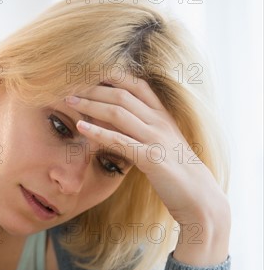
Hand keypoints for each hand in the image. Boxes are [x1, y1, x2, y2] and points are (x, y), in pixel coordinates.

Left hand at [65, 77, 229, 265]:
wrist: (199, 196)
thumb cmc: (176, 170)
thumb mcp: (162, 141)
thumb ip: (143, 127)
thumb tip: (116, 117)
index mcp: (163, 115)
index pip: (136, 85)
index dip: (112, 76)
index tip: (89, 73)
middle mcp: (159, 122)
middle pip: (121, 95)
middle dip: (93, 89)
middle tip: (71, 87)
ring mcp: (156, 139)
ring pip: (118, 112)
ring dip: (90, 104)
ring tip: (70, 101)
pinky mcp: (150, 158)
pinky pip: (120, 141)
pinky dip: (98, 132)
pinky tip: (80, 127)